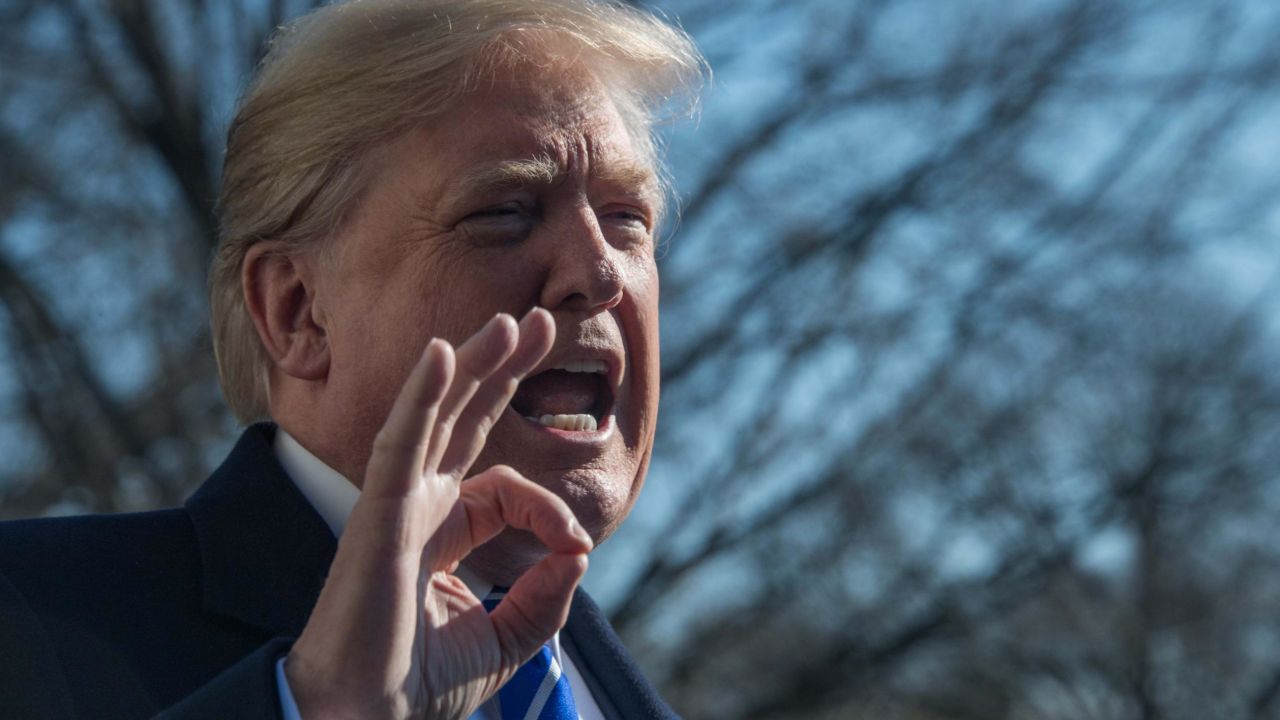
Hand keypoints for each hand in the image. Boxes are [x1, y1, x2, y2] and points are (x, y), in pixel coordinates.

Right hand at [285, 308, 592, 718]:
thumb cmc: (421, 684)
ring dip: (474, 362)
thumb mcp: (508, 637)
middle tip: (541, 321)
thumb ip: (547, 595)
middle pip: (466, 416)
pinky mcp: (380, 510)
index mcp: (445, 528)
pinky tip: (443, 354)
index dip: (551, 510)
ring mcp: (397, 501)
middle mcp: (419, 503)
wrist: (366, 718)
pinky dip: (422, 396)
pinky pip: (402, 440)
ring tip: (513, 322)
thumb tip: (578, 551)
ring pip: (438, 413)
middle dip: (504, 367)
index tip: (573, 551)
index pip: (509, 487)